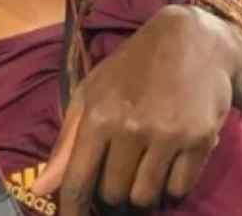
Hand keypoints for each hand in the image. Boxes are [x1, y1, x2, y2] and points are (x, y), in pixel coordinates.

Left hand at [30, 6, 229, 212]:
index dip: (72, 209)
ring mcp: (167, 134)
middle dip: (112, 193)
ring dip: (141, 192)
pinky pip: (179, 189)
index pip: (78, 180)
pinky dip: (172, 185)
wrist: (190, 41)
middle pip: (113, 195)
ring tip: (142, 169)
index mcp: (98, 114)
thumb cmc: (131, 68)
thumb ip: (66, 142)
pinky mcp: (200, 140)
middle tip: (118, 175)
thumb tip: (41, 189)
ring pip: (145, 198)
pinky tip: (168, 162)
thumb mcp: (90, 93)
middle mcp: (131, 127)